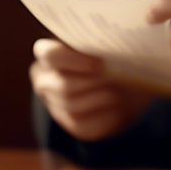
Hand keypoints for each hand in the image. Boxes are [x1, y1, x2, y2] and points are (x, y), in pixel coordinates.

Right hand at [30, 39, 151, 140]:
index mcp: (48, 55)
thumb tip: (114, 48)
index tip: (100, 63)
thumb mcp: (105, 44)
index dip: (73, 60)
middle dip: (93, 83)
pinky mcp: (72, 125)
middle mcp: (45, 81)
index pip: (50, 55)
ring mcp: (55, 106)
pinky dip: (104, 117)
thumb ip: (103, 43)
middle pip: (64, 86)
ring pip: (73, 107)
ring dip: (100, 99)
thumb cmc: (111, 55)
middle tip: (116, 78)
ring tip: (121, 91)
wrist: (125, 82)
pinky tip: (119, 107)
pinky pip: (84, 126)